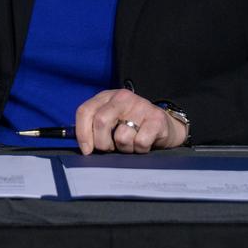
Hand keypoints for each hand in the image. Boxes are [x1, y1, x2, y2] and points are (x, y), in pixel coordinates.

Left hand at [73, 88, 188, 154]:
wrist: (165, 126)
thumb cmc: (133, 127)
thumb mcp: (112, 121)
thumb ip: (95, 127)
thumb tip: (84, 147)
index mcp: (107, 97)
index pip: (85, 111)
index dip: (82, 133)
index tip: (86, 150)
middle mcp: (122, 97)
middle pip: (101, 121)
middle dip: (102, 143)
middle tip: (110, 149)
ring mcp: (140, 106)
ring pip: (121, 136)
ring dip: (124, 148)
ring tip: (131, 143)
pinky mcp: (156, 119)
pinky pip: (140, 142)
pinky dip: (140, 150)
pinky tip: (144, 144)